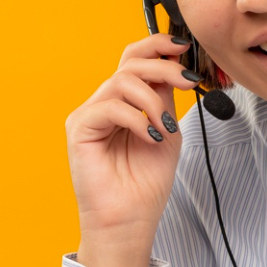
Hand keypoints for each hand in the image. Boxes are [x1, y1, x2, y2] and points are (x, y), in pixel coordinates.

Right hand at [65, 33, 198, 266]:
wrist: (129, 221)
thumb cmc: (145, 184)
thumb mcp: (167, 131)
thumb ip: (166, 99)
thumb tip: (175, 66)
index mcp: (125, 103)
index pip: (136, 60)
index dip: (158, 46)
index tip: (184, 47)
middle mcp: (105, 104)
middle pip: (129, 62)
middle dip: (163, 66)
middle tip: (187, 82)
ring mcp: (89, 115)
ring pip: (122, 81)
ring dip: (154, 101)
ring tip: (166, 128)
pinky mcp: (79, 129)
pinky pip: (110, 107)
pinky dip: (137, 119)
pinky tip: (149, 138)